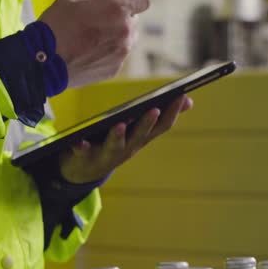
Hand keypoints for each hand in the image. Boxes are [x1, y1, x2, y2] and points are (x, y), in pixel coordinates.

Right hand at [39, 0, 149, 87]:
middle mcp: (124, 32)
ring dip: (114, 34)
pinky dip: (107, 51)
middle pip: (133, 19)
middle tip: (98, 18)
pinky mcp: (114, 69)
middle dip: (119, 16)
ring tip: (90, 37)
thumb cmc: (55, 29)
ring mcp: (121, 53)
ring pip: (125, 38)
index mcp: (117, 10)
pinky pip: (117, 55)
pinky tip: (87, 51)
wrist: (43, 63)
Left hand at [59, 95, 193, 183]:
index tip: (181, 95)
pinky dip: (81, 148)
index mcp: (140, 140)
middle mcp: (127, 149)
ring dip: (117, 136)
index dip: (172, 112)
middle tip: (155, 109)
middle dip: (147, 123)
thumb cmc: (115, 145)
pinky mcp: (85, 158)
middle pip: (139, 136)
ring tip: (119, 125)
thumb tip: (188, 100)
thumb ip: (159, 117)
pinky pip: (83, 154)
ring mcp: (107, 155)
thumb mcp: (138, 132)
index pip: (161, 126)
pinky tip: (79, 142)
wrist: (84, 173)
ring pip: (114, 146)